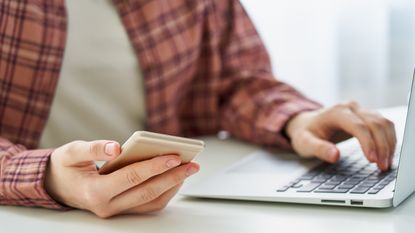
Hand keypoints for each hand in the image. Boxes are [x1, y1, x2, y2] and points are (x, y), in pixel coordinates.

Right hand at [45, 140, 198, 217]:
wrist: (57, 186)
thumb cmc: (66, 167)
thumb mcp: (71, 152)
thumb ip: (93, 149)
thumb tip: (116, 147)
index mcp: (95, 191)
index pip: (131, 178)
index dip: (154, 166)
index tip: (174, 156)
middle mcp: (107, 206)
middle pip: (147, 192)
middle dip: (173, 178)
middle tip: (193, 164)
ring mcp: (116, 211)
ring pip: (151, 202)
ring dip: (173, 186)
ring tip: (189, 169)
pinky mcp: (123, 210)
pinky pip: (149, 204)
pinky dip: (165, 192)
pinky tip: (175, 177)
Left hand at [285, 101, 395, 170]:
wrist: (306, 124)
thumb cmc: (305, 134)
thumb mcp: (305, 144)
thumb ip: (319, 149)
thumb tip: (335, 156)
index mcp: (336, 112)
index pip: (358, 126)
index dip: (368, 143)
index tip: (373, 160)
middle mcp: (350, 108)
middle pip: (375, 124)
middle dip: (382, 146)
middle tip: (382, 167)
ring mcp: (360, 110)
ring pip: (383, 123)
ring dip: (389, 143)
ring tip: (386, 164)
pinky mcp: (367, 116)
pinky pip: (384, 126)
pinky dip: (389, 140)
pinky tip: (387, 155)